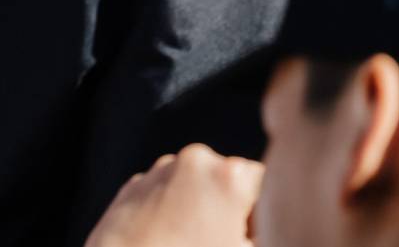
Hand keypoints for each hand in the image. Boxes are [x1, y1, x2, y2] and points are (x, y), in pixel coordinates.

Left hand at [86, 144, 262, 246]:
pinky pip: (162, 192)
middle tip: (216, 240)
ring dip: (196, 207)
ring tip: (186, 242)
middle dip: (226, 207)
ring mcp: (160, 171)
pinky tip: (164, 240)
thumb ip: (261, 235)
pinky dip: (167, 210)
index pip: (266, 182)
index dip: (261, 213)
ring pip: (192, 184)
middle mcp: (197, 160)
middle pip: (228, 179)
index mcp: (231, 174)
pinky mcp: (132, 186)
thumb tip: (263, 232)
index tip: (248, 237)